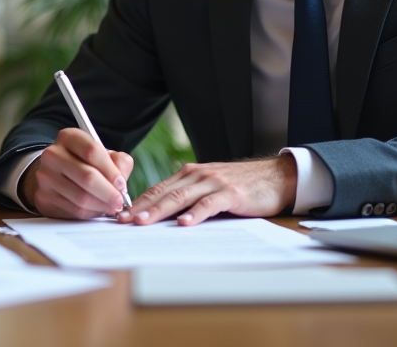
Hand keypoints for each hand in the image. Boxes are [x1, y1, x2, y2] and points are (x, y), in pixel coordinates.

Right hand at [19, 128, 133, 218]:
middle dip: (109, 192)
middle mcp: (53, 154)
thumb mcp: (104, 155)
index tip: (121, 184)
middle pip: (87, 176)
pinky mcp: (43, 197)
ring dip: (101, 205)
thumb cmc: (86, 163)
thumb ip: (119, 162)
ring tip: (111, 207)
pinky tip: (97, 209)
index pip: (92, 151)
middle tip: (120, 201)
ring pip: (81, 197)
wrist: (56, 174)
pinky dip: (90, 213)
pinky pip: (73, 210)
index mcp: (69, 137)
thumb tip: (121, 183)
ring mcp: (45, 176)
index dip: (111, 170)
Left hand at [117, 154, 297, 225]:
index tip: (121, 216)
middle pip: (164, 192)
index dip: (138, 203)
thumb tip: (165, 216)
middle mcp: (198, 175)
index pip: (158, 189)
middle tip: (123, 221)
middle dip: (141, 208)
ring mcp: (213, 182)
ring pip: (181, 197)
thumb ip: (190, 197)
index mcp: (189, 174)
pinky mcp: (230, 193)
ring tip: (144, 222)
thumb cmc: (241, 186)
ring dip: (160, 210)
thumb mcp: (210, 188)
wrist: (275, 177)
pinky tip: (184, 223)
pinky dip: (195, 214)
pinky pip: (209, 203)